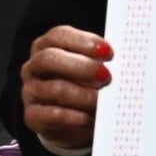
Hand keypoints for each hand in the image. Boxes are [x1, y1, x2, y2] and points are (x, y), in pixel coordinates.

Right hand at [18, 24, 109, 155]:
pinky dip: (75, 117)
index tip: (108, 52)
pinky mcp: (32, 116)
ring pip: (54, 89)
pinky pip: (52, 114)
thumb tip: (125, 61)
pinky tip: (90, 118)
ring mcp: (30, 91)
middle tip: (107, 76)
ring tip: (102, 100)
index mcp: (48, 47)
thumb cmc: (85, 84)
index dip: (83, 42)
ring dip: (83, 95)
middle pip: (49, 59)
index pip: (58, 36)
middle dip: (81, 66)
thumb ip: (101, 60)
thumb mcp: (92, 68)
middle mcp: (34, 67)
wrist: (72, 119)